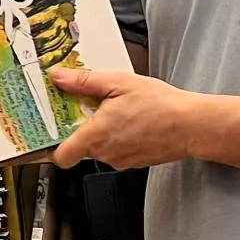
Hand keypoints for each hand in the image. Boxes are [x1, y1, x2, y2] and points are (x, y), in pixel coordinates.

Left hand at [48, 67, 201, 169]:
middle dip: (79, 128)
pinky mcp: (134, 162)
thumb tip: (58, 78)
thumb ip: (83, 82)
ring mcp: (120, 160)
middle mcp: (105, 153)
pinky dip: (117, 137)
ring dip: (100, 131)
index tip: (47, 131)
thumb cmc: (160, 105)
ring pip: (98, 148)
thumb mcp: (117, 82)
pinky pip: (116, 150)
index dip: (49, 145)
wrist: (192, 124)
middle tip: (86, 107)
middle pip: (78, 147)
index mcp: (95, 136)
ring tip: (114, 110)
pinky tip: (129, 120)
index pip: (59, 156)